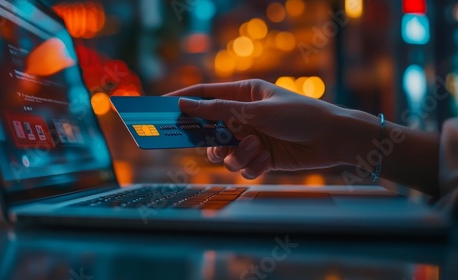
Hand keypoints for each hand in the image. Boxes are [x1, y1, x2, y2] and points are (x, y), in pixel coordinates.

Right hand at [166, 79, 348, 178]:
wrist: (332, 140)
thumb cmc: (299, 115)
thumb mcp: (256, 110)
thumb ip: (219, 110)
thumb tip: (185, 103)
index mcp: (243, 95)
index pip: (205, 94)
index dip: (183, 99)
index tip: (161, 108)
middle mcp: (243, 116)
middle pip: (210, 130)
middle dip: (213, 142)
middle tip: (219, 145)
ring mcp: (251, 138)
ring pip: (223, 154)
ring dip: (236, 156)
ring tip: (256, 150)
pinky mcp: (260, 158)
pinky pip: (241, 167)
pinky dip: (251, 166)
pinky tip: (266, 160)